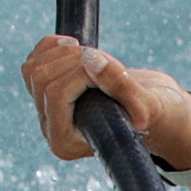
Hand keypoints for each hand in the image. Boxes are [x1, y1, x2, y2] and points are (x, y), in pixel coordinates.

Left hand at [24, 35, 190, 173]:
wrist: (158, 112)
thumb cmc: (158, 116)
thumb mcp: (149, 103)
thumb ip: (122, 85)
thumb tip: (89, 58)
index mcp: (67, 143)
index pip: (56, 96)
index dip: (80, 73)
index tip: (109, 67)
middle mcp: (51, 129)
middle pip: (41, 79)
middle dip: (74, 61)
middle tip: (105, 60)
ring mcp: (46, 110)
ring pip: (33, 68)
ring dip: (65, 52)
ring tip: (95, 57)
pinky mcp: (48, 91)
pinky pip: (34, 60)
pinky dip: (53, 46)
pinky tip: (77, 48)